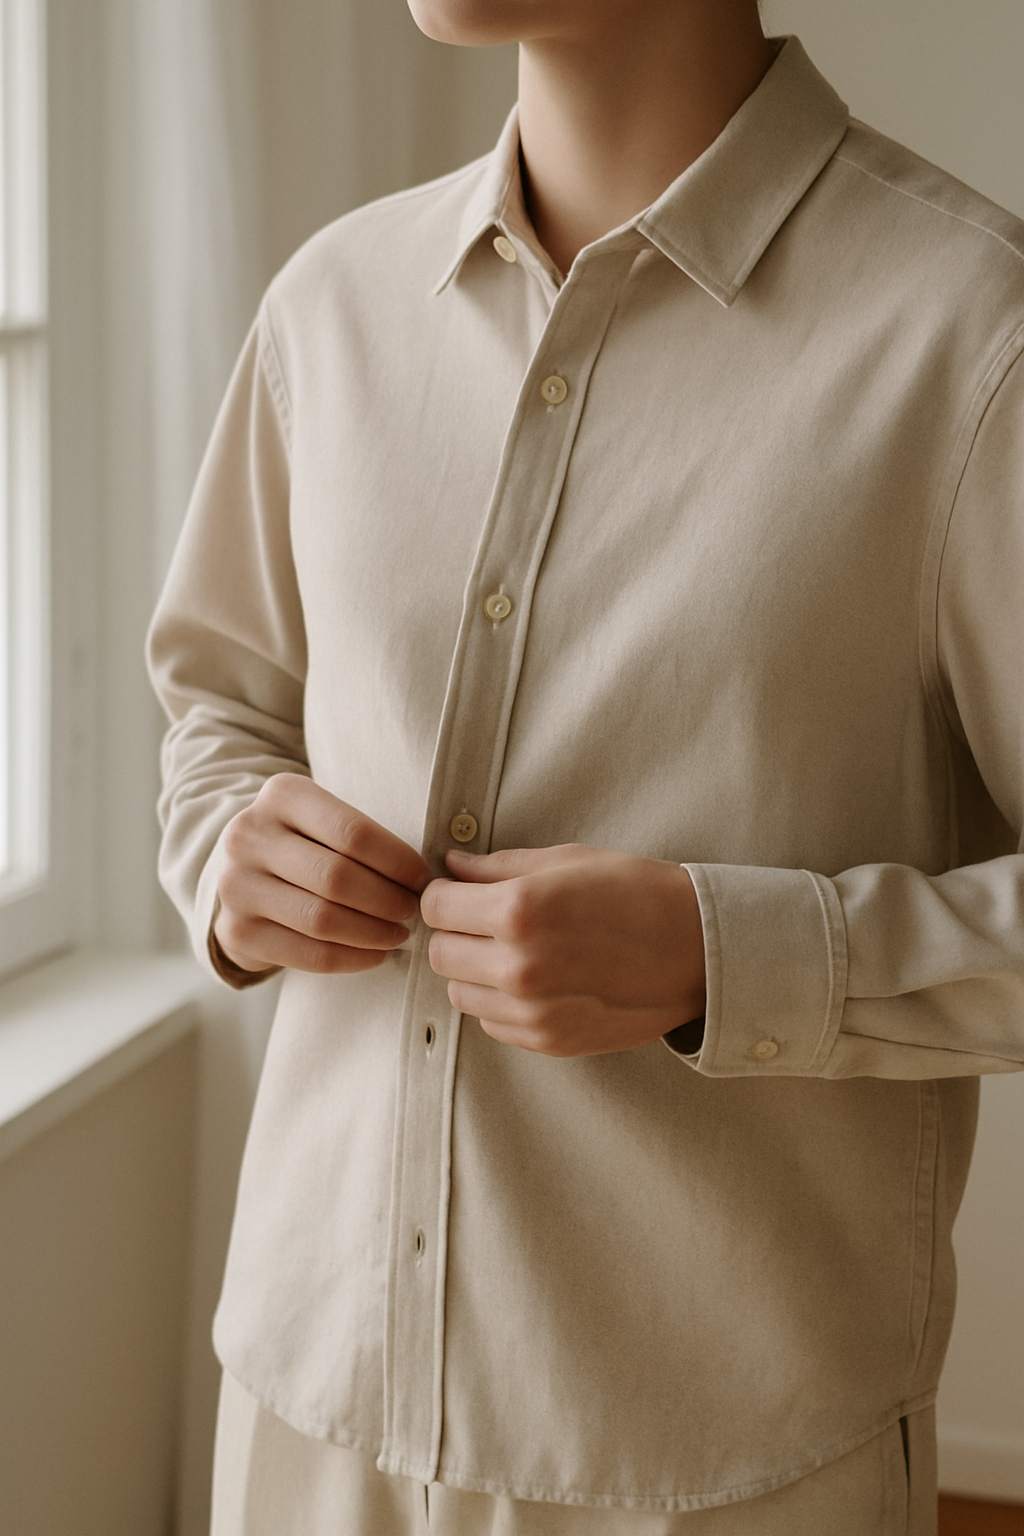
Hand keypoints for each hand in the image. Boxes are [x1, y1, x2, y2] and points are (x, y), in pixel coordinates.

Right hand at [213, 774, 430, 974]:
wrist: (239, 873)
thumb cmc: (303, 844)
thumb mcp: (321, 818)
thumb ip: (361, 835)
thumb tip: (423, 878)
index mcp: (282, 795)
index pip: (353, 832)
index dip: (398, 861)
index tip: (422, 879)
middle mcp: (249, 835)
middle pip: (337, 877)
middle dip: (388, 899)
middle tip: (413, 911)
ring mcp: (235, 885)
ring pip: (323, 919)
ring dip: (373, 933)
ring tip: (399, 934)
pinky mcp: (235, 932)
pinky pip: (307, 955)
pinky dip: (352, 959)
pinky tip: (375, 954)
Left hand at [421, 844, 705, 1055]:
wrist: (697, 950)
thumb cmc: (637, 893)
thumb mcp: (567, 861)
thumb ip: (499, 867)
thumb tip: (453, 867)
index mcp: (519, 911)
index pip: (436, 908)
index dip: (444, 895)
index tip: (458, 892)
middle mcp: (518, 967)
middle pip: (439, 953)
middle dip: (455, 932)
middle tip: (484, 920)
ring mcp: (532, 1011)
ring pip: (460, 992)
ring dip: (473, 970)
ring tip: (513, 951)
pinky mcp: (547, 1041)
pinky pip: (492, 1022)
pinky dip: (500, 1001)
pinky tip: (535, 979)